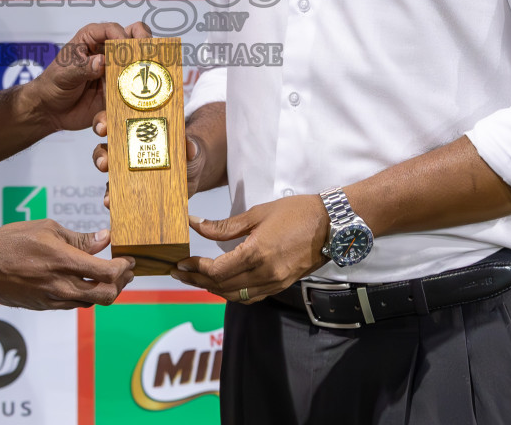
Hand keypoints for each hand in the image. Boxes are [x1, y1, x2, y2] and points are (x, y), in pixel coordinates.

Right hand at [0, 220, 133, 309]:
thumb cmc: (10, 241)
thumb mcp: (47, 228)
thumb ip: (78, 238)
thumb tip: (104, 239)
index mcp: (63, 261)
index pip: (107, 273)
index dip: (124, 268)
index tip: (129, 259)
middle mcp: (60, 285)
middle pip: (106, 295)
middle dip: (122, 283)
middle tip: (125, 270)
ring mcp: (52, 299)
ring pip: (92, 303)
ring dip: (105, 290)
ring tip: (108, 275)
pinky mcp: (44, 307)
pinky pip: (74, 305)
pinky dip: (86, 295)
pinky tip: (85, 281)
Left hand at [25, 21, 151, 133]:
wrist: (51, 111)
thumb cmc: (52, 84)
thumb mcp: (63, 74)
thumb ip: (82, 67)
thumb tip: (101, 62)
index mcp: (91, 38)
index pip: (112, 29)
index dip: (122, 37)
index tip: (126, 51)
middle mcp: (107, 52)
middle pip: (133, 39)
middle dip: (144, 46)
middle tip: (148, 58)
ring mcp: (115, 70)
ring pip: (138, 63)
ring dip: (143, 71)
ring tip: (147, 80)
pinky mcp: (119, 89)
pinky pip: (133, 89)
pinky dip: (136, 94)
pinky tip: (136, 100)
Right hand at [92, 110, 206, 206]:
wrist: (191, 176)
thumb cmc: (186, 154)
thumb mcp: (190, 146)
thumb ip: (190, 145)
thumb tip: (190, 146)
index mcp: (136, 131)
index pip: (113, 121)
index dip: (103, 122)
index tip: (103, 128)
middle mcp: (125, 148)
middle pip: (104, 148)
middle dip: (100, 155)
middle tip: (104, 163)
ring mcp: (125, 170)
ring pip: (106, 172)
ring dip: (104, 183)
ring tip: (109, 192)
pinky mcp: (128, 190)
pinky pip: (115, 194)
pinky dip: (111, 199)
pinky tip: (112, 204)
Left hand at [169, 196, 329, 302]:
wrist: (331, 225)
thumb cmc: (296, 213)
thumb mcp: (257, 214)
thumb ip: (225, 226)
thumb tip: (197, 224)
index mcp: (256, 254)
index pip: (217, 270)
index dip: (196, 268)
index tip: (181, 263)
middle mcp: (265, 274)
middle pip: (222, 286)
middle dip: (198, 280)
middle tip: (180, 273)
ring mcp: (274, 283)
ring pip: (235, 296)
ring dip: (213, 289)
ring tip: (196, 278)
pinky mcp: (281, 285)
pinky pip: (251, 296)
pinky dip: (233, 293)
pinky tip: (223, 284)